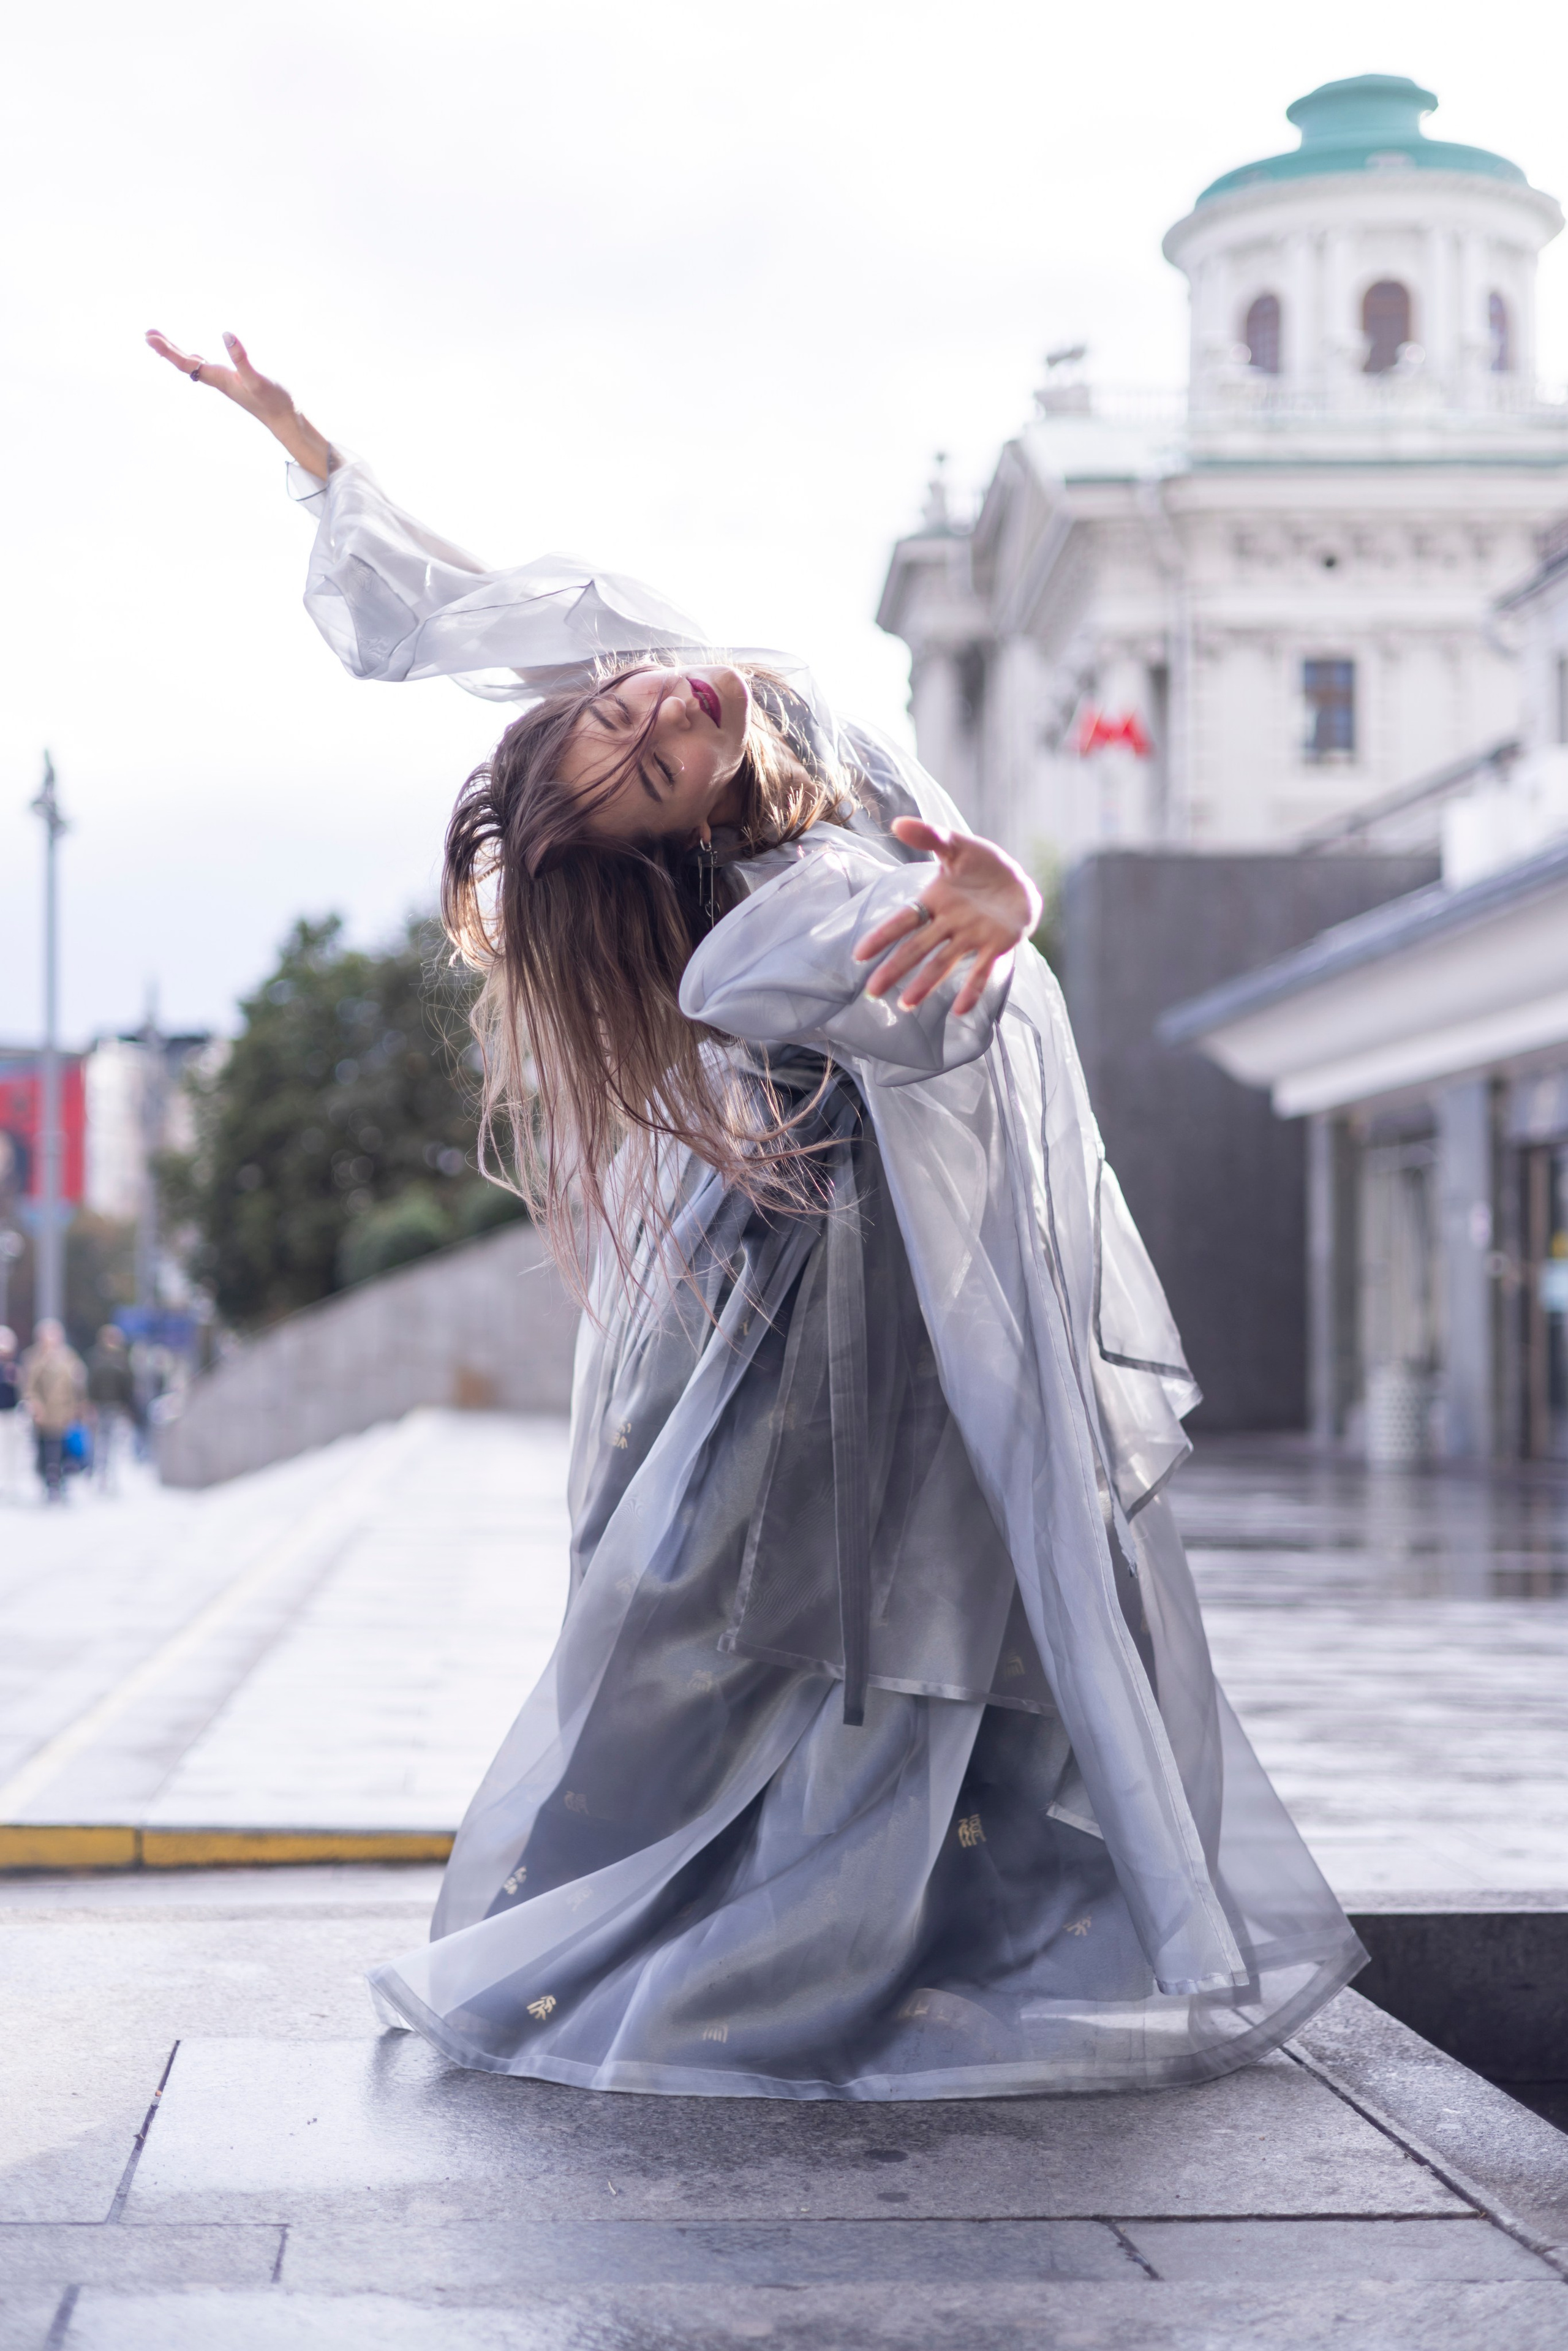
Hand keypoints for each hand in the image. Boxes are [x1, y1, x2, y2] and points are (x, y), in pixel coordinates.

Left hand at [144, 329, 335, 479]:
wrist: (286, 421)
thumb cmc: (274, 401)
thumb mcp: (258, 378)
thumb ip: (242, 358)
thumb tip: (225, 334)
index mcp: (219, 378)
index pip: (186, 363)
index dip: (167, 350)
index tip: (149, 337)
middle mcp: (218, 380)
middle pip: (185, 363)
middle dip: (166, 349)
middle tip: (148, 334)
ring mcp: (225, 381)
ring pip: (194, 365)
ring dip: (178, 353)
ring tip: (164, 342)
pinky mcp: (234, 382)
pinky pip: (207, 367)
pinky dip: (195, 358)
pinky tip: (197, 356)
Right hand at [853, 817, 1042, 1017]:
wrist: (1019, 881)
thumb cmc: (982, 866)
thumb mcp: (957, 846)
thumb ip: (930, 836)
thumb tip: (898, 822)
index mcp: (935, 902)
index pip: (903, 921)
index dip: (882, 937)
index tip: (859, 956)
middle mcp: (949, 925)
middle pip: (916, 949)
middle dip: (895, 968)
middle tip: (873, 991)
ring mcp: (972, 938)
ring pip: (943, 963)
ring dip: (925, 983)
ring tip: (906, 1004)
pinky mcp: (997, 946)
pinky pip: (982, 970)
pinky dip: (972, 989)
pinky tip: (960, 1010)